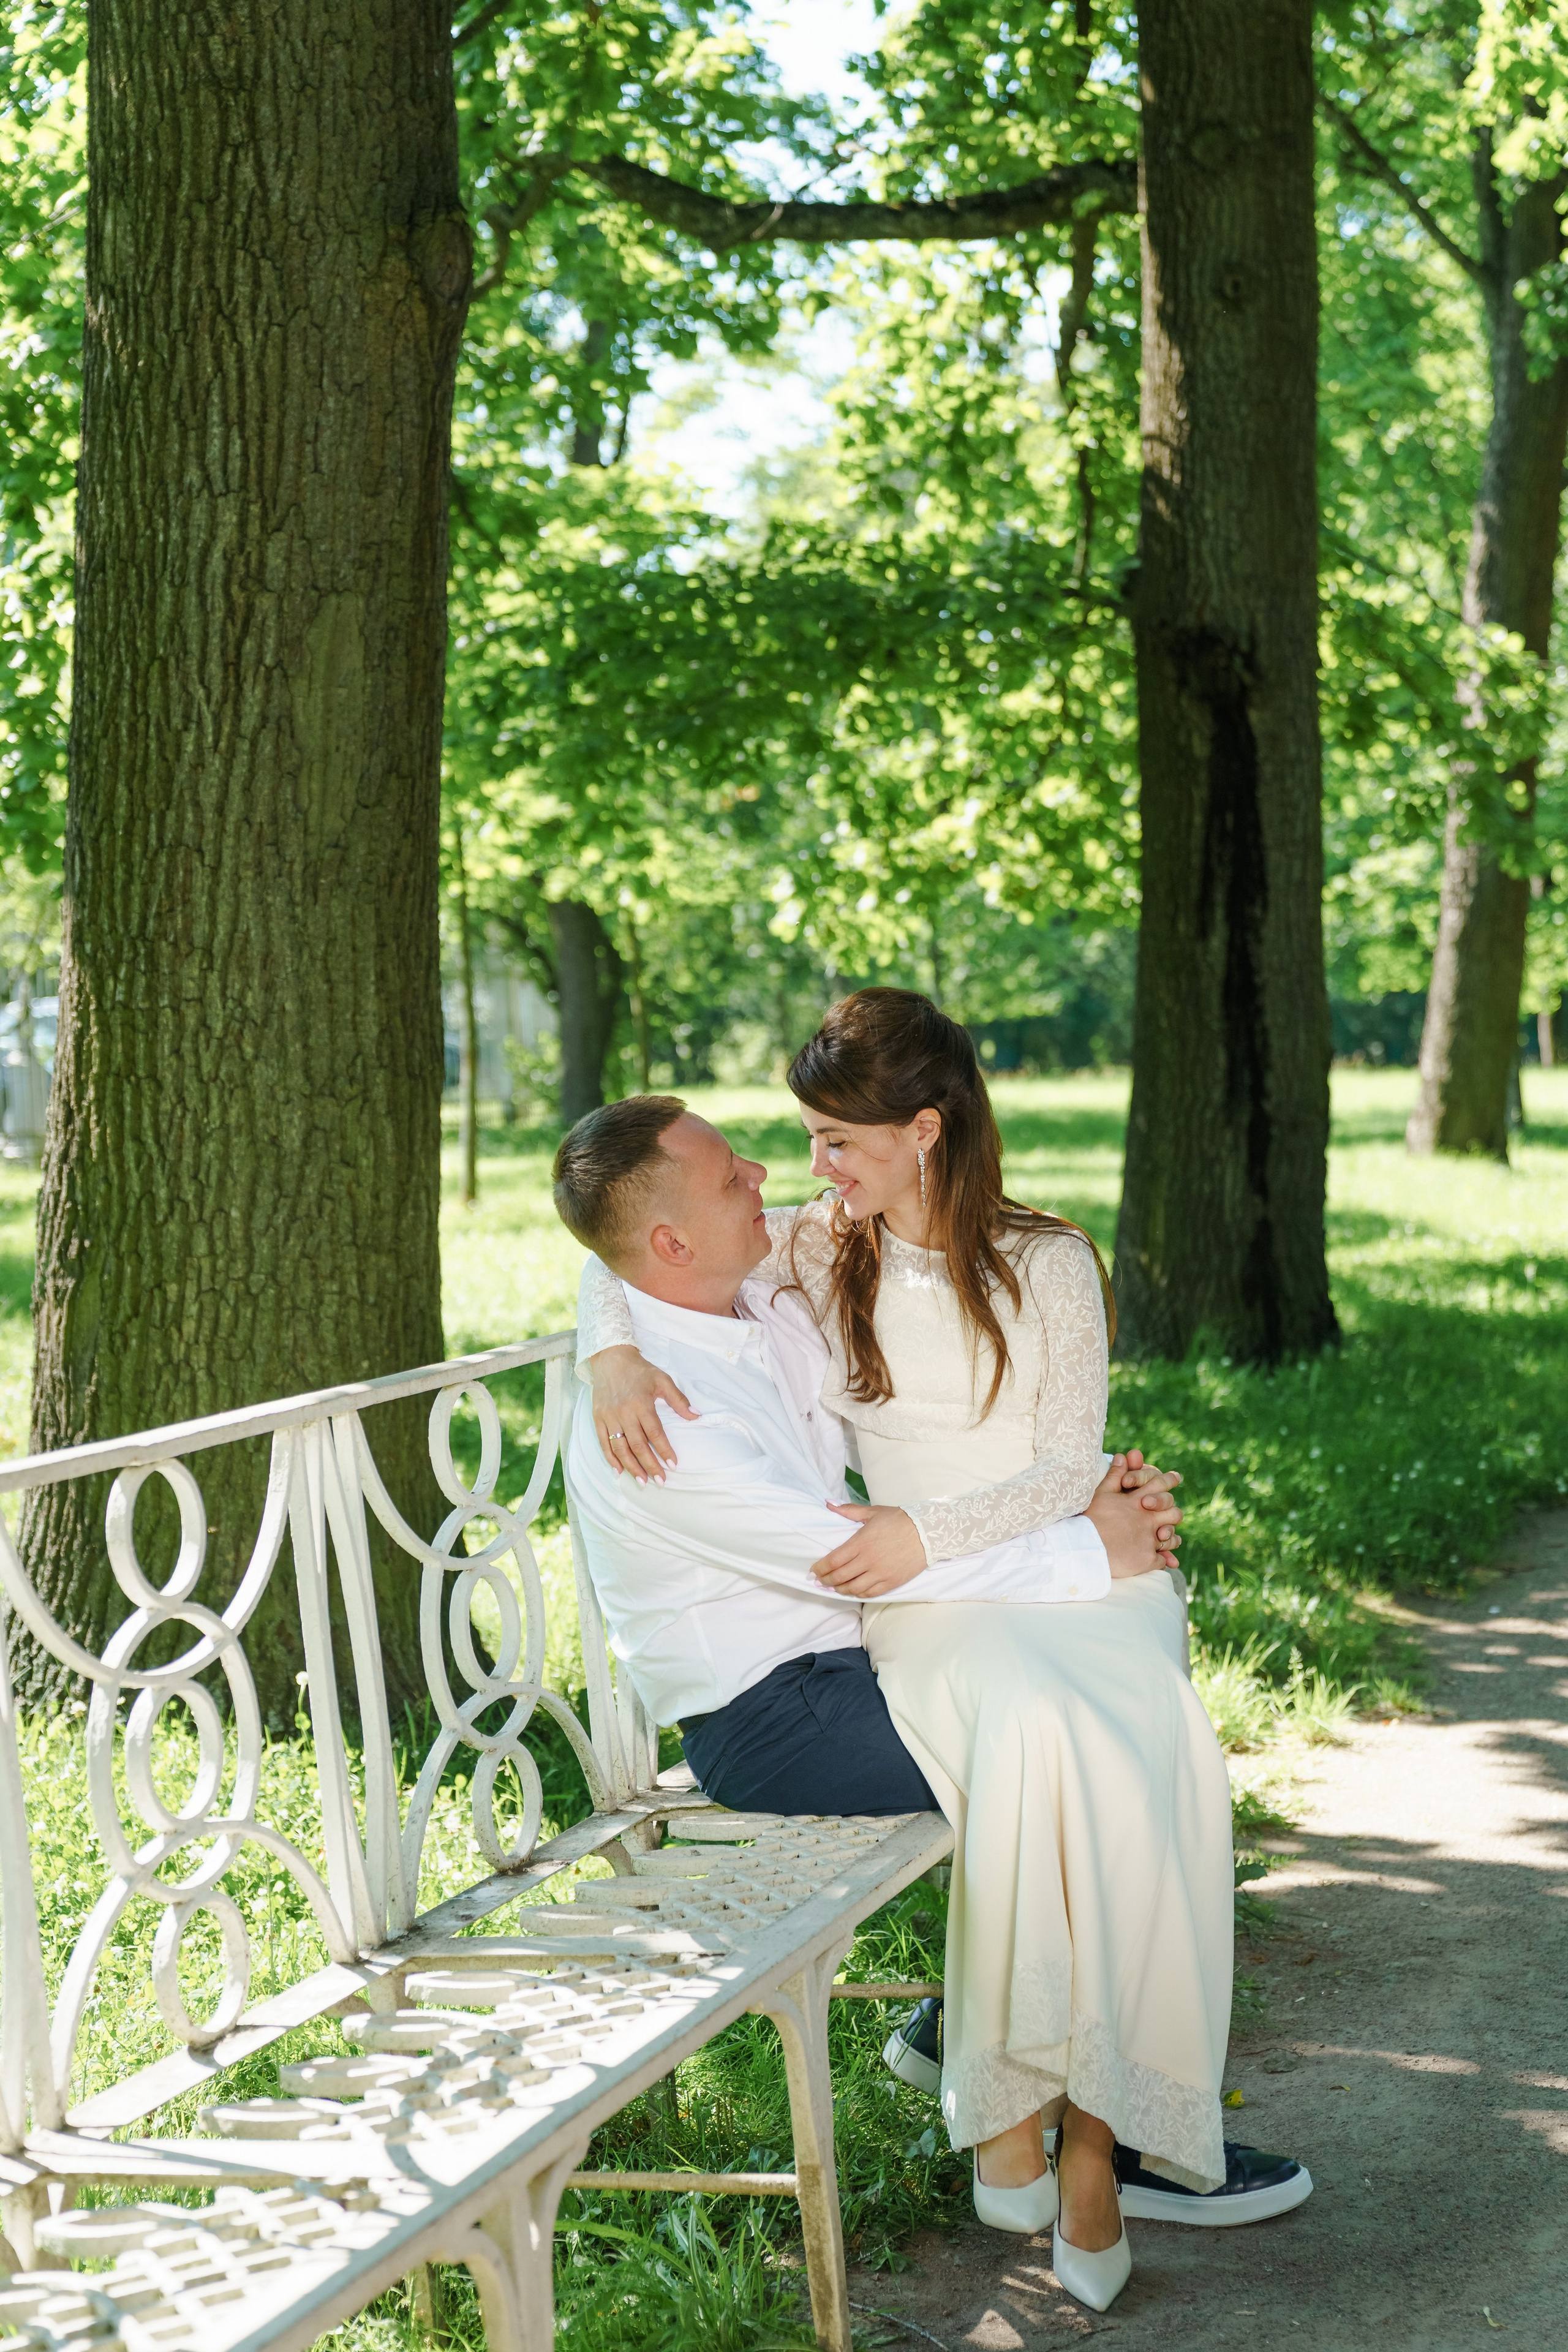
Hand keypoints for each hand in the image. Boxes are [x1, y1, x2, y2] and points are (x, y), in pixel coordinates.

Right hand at [587, 1345, 695, 1481]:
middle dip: (650, 1465)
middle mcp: (624, 1412)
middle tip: (660, 1481)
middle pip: (638, 1445)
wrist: (610, 1358)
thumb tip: (696, 1415)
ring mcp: (609, 1417)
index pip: (655, 1433)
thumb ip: (679, 1399)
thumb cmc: (639, 1370)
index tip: (673, 1465)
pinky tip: (619, 1471)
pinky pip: (603, 1442)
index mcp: (641, 1403)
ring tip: (642, 1482)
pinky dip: (610, 1459)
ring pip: (620, 1448)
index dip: (664, 1451)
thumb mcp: (662, 1380)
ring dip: (631, 1467)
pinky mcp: (598, 1418)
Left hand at [811, 1502, 927, 1596]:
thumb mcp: (873, 1512)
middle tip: (820, 1581)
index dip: (820, 1568)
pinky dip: (858, 1593)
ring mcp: (880, 1573)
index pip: (833, 1560)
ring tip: (834, 1587)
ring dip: (840, 1589)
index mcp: (861, 1542)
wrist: (927, 1532)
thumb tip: (828, 1504)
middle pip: (839, 1576)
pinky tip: (853, 1590)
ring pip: (853, 1588)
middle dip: (826, 1580)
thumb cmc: (899, 1519)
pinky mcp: (891, 1582)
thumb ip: (849, 1511)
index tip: (813, 1570)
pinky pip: (870, 1593)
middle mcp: (868, 1560)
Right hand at [1087, 1453, 1183, 1578]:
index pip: (1159, 1485)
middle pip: (1173, 1513)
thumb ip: (1115, 1475)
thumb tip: (1122, 1456)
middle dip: (1172, 1513)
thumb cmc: (1090, 1519)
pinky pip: (1162, 1560)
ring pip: (1171, 1538)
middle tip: (1170, 1516)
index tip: (1176, 1477)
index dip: (1168, 1480)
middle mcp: (1148, 1520)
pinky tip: (1157, 1560)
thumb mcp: (1101, 1493)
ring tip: (1164, 1539)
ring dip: (1169, 1538)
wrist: (1084, 1548)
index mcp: (1138, 1502)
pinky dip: (1162, 1560)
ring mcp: (1149, 1540)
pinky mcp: (1147, 1560)